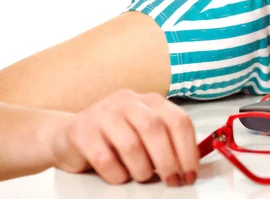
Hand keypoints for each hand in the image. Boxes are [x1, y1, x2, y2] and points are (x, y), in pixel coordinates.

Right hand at [50, 89, 198, 185]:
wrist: (67, 136)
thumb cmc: (113, 137)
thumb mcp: (144, 133)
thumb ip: (167, 141)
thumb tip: (190, 165)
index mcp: (149, 101)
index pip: (178, 120)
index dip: (188, 150)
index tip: (191, 172)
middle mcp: (127, 102)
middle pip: (156, 130)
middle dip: (168, 161)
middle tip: (172, 180)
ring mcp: (103, 114)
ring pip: (131, 145)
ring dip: (142, 169)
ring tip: (142, 177)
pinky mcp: (81, 132)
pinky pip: (105, 159)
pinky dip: (117, 174)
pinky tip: (119, 176)